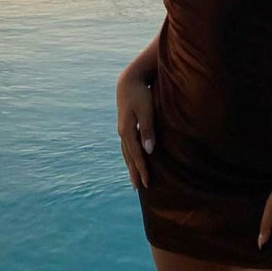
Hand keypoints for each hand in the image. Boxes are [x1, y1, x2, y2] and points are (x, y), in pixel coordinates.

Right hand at [116, 72, 154, 189]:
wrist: (129, 81)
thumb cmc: (141, 94)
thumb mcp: (146, 110)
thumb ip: (148, 129)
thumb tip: (149, 150)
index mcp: (127, 131)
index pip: (136, 155)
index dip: (142, 169)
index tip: (147, 183)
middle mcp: (123, 133)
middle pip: (129, 157)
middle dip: (134, 172)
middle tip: (138, 189)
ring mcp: (122, 130)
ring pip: (126, 153)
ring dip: (131, 166)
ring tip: (134, 180)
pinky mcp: (125, 126)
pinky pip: (127, 146)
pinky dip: (130, 156)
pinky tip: (133, 160)